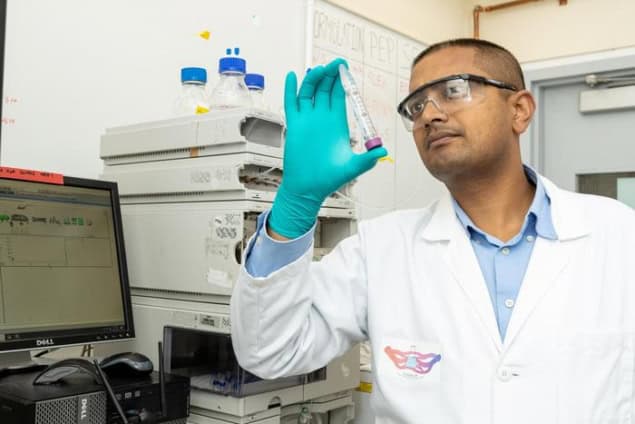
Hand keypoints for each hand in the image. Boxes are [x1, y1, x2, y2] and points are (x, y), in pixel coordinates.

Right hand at [268, 58, 387, 238]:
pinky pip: (291, 103)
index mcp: (337, 123)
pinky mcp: (294, 125)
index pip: (340, 95)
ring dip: (313, 79)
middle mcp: (322, 119)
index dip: (342, 82)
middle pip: (325, 89)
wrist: (308, 189)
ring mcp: (307, 120)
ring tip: (319, 69)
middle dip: (330, 75)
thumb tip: (383, 151)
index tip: (345, 69)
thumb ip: (368, 158)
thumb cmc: (329, 178)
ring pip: (308, 92)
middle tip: (336, 64)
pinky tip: (293, 77)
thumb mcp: (353, 167)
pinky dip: (291, 89)